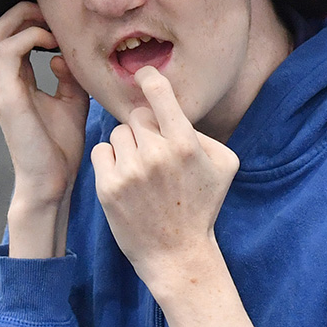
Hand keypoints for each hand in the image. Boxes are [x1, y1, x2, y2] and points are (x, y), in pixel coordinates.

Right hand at [0, 2, 89, 220]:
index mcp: (13, 80)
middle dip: (28, 12)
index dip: (35, 19)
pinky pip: (11, 50)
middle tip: (58, 16)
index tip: (65, 22)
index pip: (12, 34)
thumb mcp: (71, 100)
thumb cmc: (60, 144)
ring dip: (29, 21)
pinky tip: (56, 46)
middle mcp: (0, 79)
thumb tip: (62, 55)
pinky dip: (33, 38)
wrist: (52, 178)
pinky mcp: (6, 94)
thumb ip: (67, 75)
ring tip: (57, 30)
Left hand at [91, 67, 239, 295]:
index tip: (144, 73)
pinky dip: (111, 159)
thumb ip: (204, 133)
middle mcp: (156, 154)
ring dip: (128, 145)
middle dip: (144, 128)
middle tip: (155, 152)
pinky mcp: (108, 186)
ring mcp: (129, 170)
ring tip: (142, 170)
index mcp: (185, 144)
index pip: (159, 95)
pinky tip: (126, 177)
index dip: (150, 78)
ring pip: (118, 133)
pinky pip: (102, 151)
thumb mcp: (225, 165)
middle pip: (137, 116)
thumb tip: (175, 113)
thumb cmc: (202, 205)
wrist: (177, 252)